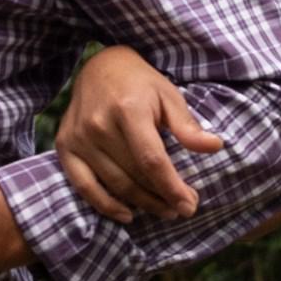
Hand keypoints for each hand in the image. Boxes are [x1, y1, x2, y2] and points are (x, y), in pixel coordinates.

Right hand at [52, 45, 218, 221]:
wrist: (99, 66)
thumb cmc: (140, 83)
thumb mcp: (168, 95)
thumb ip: (187, 125)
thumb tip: (215, 147)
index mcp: (127, 108)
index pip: (151, 160)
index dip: (171, 187)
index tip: (189, 205)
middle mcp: (98, 125)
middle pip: (134, 176)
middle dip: (162, 197)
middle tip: (182, 207)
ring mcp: (78, 137)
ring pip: (114, 185)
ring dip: (142, 204)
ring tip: (164, 210)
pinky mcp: (65, 145)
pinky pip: (83, 186)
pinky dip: (105, 205)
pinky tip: (127, 214)